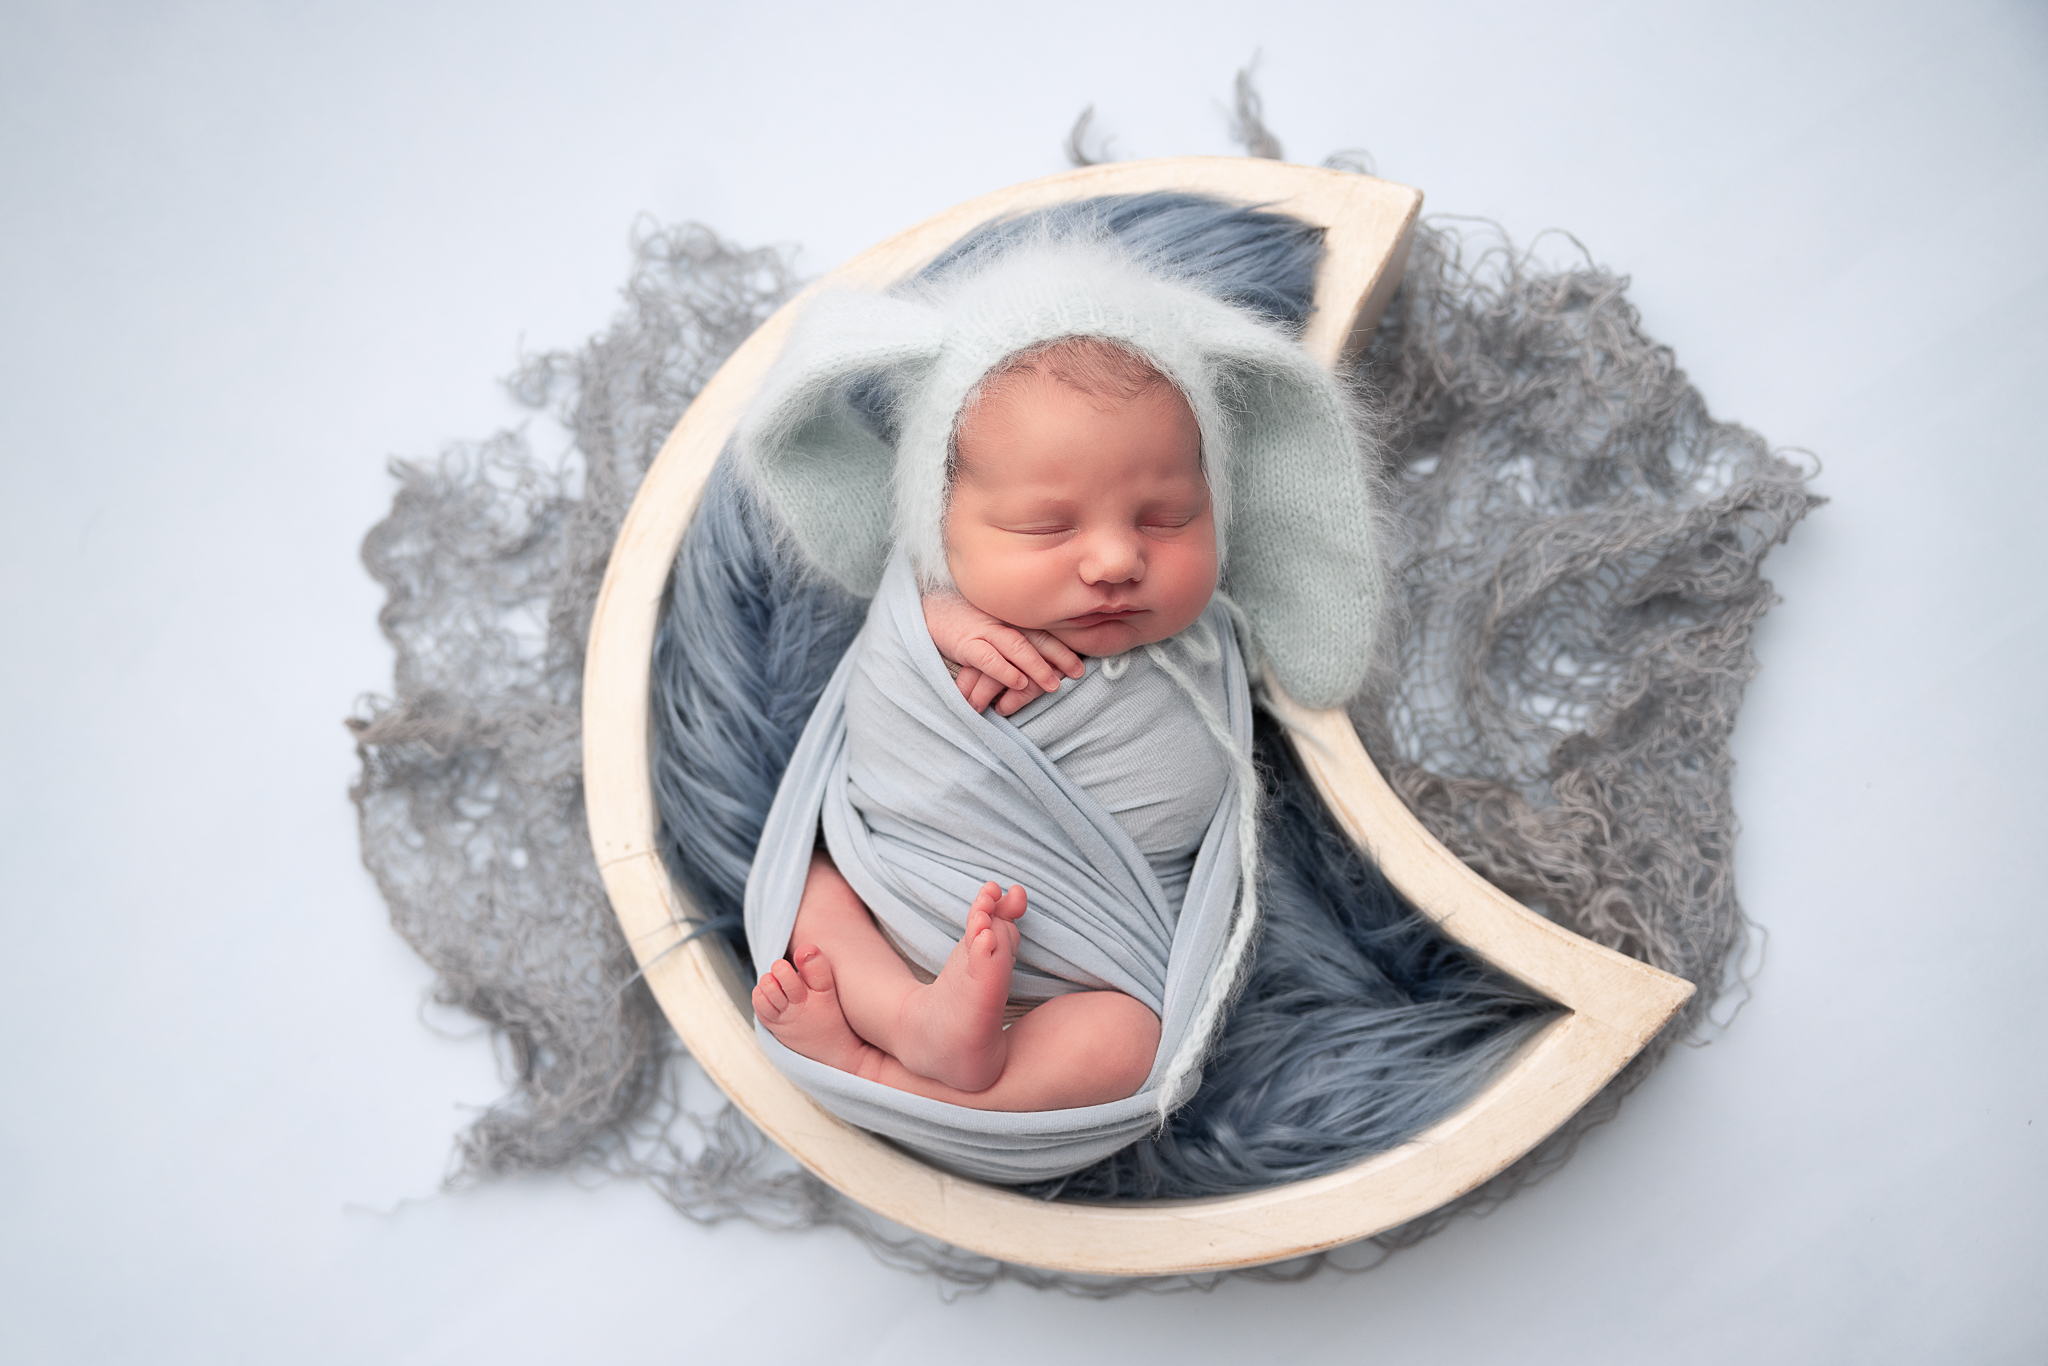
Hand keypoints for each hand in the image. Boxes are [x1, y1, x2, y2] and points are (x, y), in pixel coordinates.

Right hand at [923, 593, 1083, 714]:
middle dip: (1060, 656)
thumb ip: (1014, 634)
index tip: (1081, 664)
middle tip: (1077, 673)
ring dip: (1037, 667)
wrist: (929, 611)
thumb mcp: (994, 623)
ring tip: (1053, 685)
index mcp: (1011, 617)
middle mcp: (1002, 621)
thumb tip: (1040, 659)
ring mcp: (984, 630)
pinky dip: (1005, 670)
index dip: (1064, 647)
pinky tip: (1018, 683)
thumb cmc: (965, 621)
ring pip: (1017, 647)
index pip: (1043, 630)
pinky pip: (988, 658)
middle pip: (1037, 637)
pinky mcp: (965, 643)